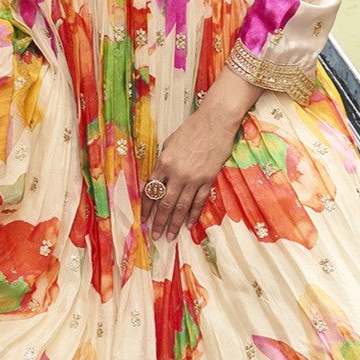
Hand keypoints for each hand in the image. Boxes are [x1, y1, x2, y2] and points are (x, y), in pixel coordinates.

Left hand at [142, 103, 238, 240]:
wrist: (215, 122)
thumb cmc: (191, 129)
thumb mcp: (169, 143)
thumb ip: (163, 163)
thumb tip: (159, 179)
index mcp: (163, 163)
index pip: (151, 191)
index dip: (146, 208)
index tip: (144, 220)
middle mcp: (176, 174)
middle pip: (164, 203)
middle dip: (158, 221)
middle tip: (155, 236)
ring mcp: (193, 179)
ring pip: (181, 206)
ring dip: (174, 223)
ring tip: (170, 237)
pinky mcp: (208, 180)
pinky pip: (199, 202)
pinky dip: (193, 215)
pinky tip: (188, 225)